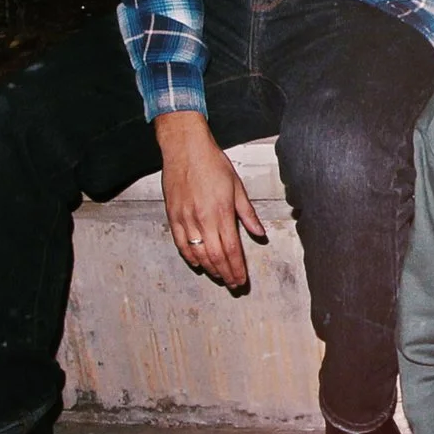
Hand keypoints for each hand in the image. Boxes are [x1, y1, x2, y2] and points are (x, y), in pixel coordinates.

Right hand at [155, 111, 266, 291]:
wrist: (185, 148)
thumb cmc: (213, 163)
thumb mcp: (237, 187)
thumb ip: (248, 214)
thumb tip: (260, 234)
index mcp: (222, 212)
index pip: (232, 249)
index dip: (237, 268)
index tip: (242, 279)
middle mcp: (203, 219)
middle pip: (216, 256)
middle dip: (227, 273)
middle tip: (234, 284)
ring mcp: (186, 218)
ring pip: (198, 253)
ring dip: (210, 268)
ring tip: (220, 276)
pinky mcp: (173, 216)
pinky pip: (181, 244)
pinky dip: (190, 257)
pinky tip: (198, 264)